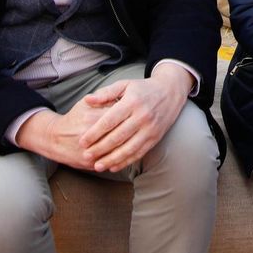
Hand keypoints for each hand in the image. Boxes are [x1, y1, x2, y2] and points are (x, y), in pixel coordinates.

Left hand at [76, 65, 191, 172]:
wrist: (170, 92)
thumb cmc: (142, 88)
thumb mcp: (124, 85)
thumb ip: (105, 93)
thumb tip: (87, 100)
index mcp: (132, 102)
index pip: (110, 120)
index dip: (94, 133)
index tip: (82, 141)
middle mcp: (142, 116)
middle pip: (118, 137)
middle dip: (100, 148)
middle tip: (85, 156)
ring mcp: (150, 129)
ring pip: (128, 149)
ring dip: (112, 160)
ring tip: (97, 166)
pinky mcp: (155, 138)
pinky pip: (139, 153)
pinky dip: (125, 162)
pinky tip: (113, 167)